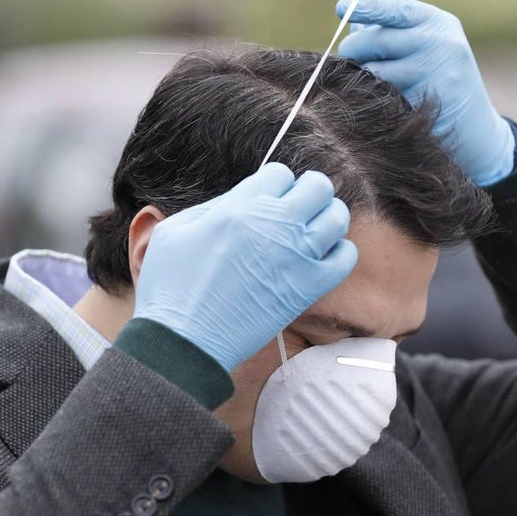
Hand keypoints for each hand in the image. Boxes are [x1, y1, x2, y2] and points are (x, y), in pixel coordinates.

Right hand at [133, 164, 357, 372]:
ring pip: (338, 217)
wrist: (183, 341)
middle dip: (309, 193)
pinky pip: (345, 257)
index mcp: (240, 206)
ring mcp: (296, 256)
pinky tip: (318, 261)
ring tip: (309, 235)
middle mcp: (274, 225)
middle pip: (318, 186)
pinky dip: (338, 253)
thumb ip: (213, 207)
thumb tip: (241, 199)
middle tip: (297, 211)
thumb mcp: (175, 230)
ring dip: (326, 220)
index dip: (275, 185)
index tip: (269, 202)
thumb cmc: (171, 287)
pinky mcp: (308, 289)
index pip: (281, 174)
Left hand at [335, 0, 515, 185]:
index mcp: (438, 24)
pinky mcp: (424, 106)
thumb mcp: (425, 46)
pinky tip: (383, 105)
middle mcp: (440, 45)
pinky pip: (381, 100)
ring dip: (362, 80)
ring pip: (374, 73)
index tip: (341, 7)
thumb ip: (389, 31)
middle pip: (375, 41)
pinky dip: (374, 102)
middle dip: (353, 49)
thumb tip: (350, 21)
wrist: (475, 128)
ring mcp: (435, 76)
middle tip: (348, 57)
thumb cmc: (438, 79)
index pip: (397, 9)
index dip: (367, 6)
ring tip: (373, 85)